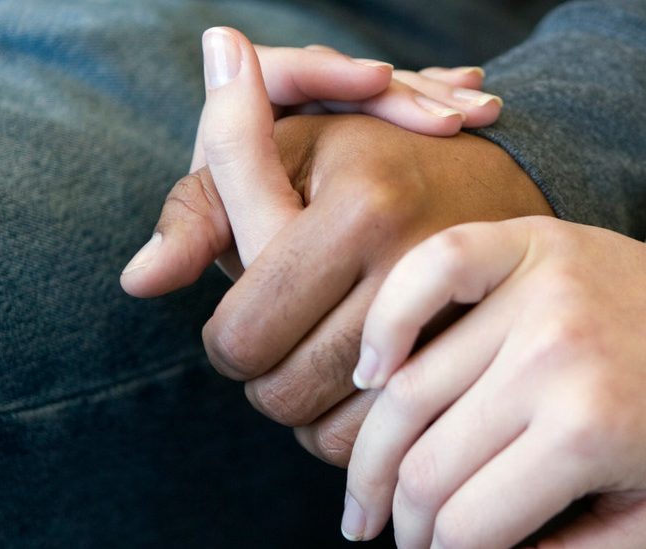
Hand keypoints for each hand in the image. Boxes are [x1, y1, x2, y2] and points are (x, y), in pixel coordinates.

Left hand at [120, 27, 551, 464]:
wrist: (506, 179)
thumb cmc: (373, 161)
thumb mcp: (291, 152)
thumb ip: (203, 206)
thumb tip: (138, 280)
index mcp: (362, 211)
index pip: (242, 336)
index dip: (226, 340)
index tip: (245, 321)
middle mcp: (418, 270)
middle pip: (284, 393)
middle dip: (267, 380)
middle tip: (286, 345)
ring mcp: (461, 330)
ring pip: (333, 435)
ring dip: (311, 414)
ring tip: (322, 366)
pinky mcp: (484, 371)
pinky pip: (387, 445)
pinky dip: (358, 436)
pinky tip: (361, 391)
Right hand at [342, 217, 645, 546]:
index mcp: (589, 434)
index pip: (466, 524)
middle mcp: (551, 360)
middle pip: (425, 466)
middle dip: (400, 522)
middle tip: (396, 537)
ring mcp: (532, 294)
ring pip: (407, 389)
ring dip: (372, 453)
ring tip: (367, 489)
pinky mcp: (525, 245)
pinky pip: (428, 272)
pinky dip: (386, 320)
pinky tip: (372, 371)